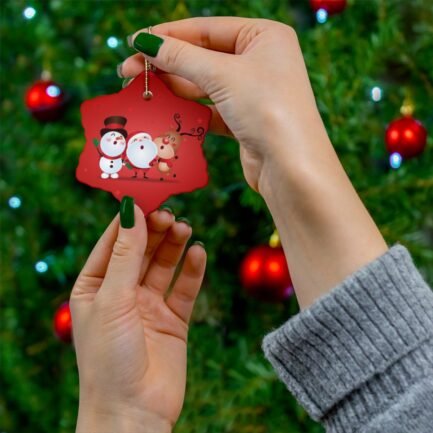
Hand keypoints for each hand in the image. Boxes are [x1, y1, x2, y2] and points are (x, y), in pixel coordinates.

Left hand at [71, 201, 205, 431]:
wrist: (134, 413)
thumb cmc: (109, 358)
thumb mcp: (113, 299)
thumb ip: (126, 255)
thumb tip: (132, 211)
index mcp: (95, 286)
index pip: (113, 242)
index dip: (129, 219)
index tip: (146, 196)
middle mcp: (122, 293)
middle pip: (141, 250)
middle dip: (155, 230)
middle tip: (171, 212)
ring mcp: (149, 305)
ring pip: (164, 265)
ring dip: (174, 245)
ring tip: (185, 228)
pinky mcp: (173, 319)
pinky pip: (184, 288)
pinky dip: (193, 270)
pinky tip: (199, 252)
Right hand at [120, 17, 386, 308]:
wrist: (292, 167)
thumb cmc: (268, 109)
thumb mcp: (222, 75)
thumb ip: (181, 57)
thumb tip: (145, 41)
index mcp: (264, 36)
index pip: (206, 29)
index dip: (168, 36)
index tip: (135, 43)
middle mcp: (260, 61)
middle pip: (203, 56)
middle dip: (166, 64)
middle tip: (129, 72)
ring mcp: (253, 92)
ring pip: (204, 85)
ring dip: (174, 88)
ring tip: (141, 92)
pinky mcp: (245, 119)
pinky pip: (210, 109)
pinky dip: (189, 111)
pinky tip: (165, 111)